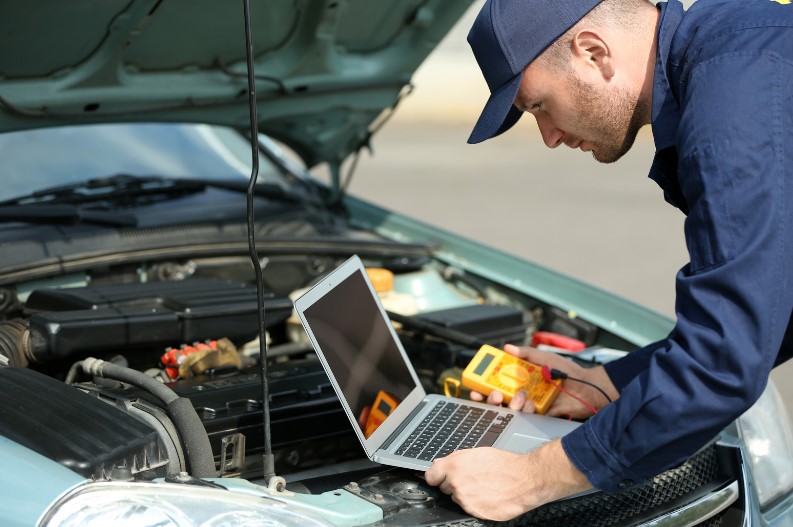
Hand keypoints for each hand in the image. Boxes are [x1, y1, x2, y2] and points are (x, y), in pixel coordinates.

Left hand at [424, 440, 590, 520]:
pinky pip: (469, 508)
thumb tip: (440, 463)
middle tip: (472, 478)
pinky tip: (488, 495)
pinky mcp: (475, 512)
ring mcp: (465, 500)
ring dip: (466, 494)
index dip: (436, 476)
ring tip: (483, 486)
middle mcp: (456, 484)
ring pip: (457, 498)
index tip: (440, 477)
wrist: (525, 479)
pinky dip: (476, 504)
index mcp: (454, 466)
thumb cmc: (504, 464)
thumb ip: (455, 459)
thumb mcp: (477, 452)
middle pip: (445, 488)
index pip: (430, 476)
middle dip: (454, 483)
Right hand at [470, 344, 617, 418]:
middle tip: (493, 394)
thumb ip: (527, 353)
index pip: (497, 380)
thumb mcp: (546, 358)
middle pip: (498, 397)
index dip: (484, 383)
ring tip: (519, 397)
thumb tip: (508, 347)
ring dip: (509, 403)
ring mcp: (529, 403)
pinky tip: (529, 404)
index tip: (475, 384)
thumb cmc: (568, 371)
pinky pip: (525, 415)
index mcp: (521, 377)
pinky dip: (524, 409)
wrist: (587, 389)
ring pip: (509, 407)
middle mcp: (522, 391)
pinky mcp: (538, 415)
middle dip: (490, 397)